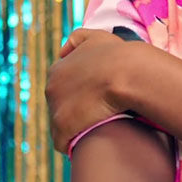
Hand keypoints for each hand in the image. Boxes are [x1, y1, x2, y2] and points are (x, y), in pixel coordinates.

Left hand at [46, 28, 129, 152]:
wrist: (130, 73)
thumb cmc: (119, 55)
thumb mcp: (97, 37)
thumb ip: (78, 39)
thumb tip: (62, 50)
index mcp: (57, 69)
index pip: (62, 86)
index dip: (79, 93)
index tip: (96, 97)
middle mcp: (51, 88)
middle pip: (60, 106)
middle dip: (76, 110)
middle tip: (99, 114)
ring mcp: (55, 109)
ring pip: (61, 125)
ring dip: (76, 128)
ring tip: (96, 129)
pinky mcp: (63, 128)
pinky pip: (63, 142)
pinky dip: (74, 143)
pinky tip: (89, 142)